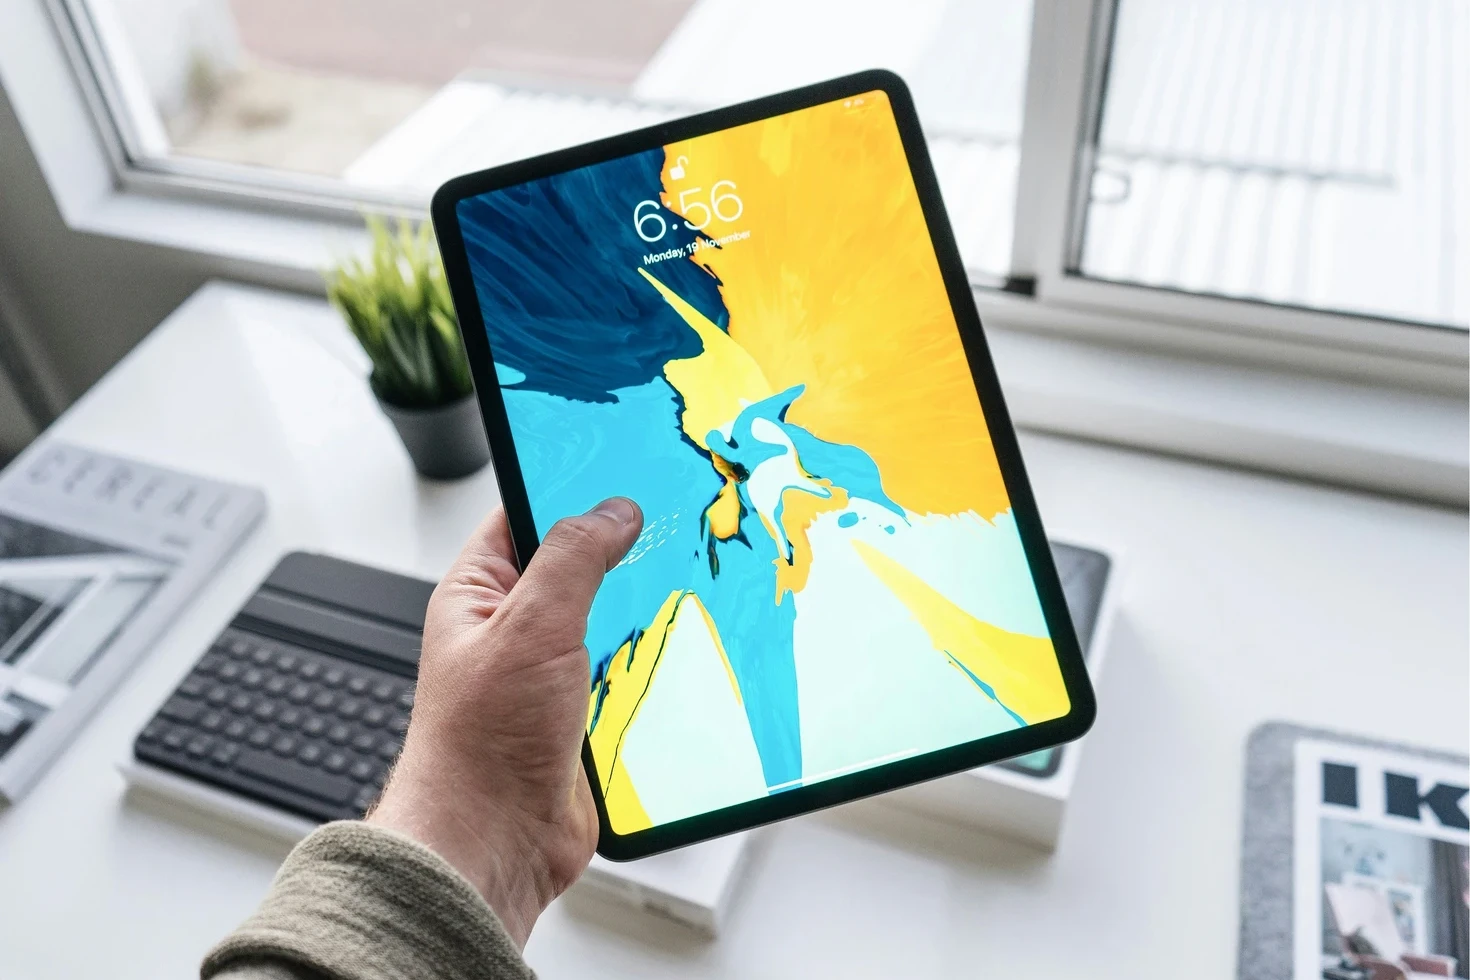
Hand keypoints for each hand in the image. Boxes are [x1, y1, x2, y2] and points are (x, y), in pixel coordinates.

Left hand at [368, 497, 642, 946]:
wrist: (492, 848)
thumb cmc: (477, 749)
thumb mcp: (530, 627)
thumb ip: (573, 559)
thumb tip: (613, 510)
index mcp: (480, 594)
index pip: (526, 513)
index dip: (569, 485)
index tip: (621, 464)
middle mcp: (513, 629)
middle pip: (579, 566)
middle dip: (624, 552)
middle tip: (673, 523)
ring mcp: (550, 674)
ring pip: (611, 620)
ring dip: (643, 614)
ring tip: (686, 584)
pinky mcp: (583, 716)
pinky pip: (628, 673)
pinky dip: (654, 666)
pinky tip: (682, 654)